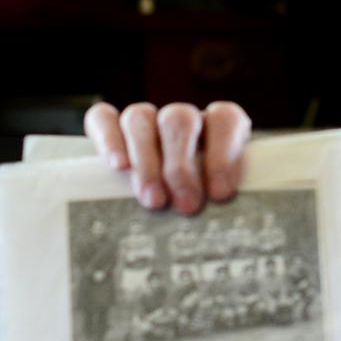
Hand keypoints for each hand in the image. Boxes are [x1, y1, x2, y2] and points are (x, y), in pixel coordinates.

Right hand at [83, 101, 251, 213]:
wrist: (165, 213)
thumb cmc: (206, 206)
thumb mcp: (223, 200)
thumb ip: (229, 199)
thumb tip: (238, 222)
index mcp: (219, 126)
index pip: (225, 119)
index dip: (224, 152)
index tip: (220, 192)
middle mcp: (183, 118)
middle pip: (179, 119)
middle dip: (181, 166)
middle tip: (186, 205)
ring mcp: (146, 119)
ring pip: (140, 118)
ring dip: (146, 161)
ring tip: (154, 201)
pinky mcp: (109, 126)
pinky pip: (102, 118)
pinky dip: (108, 138)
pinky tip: (118, 166)